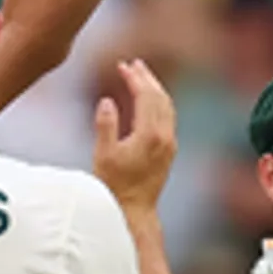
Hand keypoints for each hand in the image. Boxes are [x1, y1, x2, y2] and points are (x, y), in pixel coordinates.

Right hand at [94, 59, 176, 209]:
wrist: (134, 209)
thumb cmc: (114, 185)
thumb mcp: (103, 154)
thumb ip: (105, 125)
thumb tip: (107, 101)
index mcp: (149, 134)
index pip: (146, 96)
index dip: (134, 78)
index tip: (123, 65)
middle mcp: (164, 136)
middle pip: (160, 97)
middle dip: (147, 78)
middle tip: (133, 63)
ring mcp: (169, 143)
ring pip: (167, 106)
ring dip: (155, 88)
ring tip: (142, 75)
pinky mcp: (169, 150)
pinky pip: (168, 117)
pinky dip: (159, 102)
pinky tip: (149, 100)